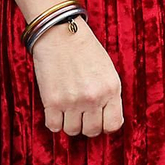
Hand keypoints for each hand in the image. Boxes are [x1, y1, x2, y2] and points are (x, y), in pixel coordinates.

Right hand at [31, 18, 123, 137]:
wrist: (60, 33)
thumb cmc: (85, 50)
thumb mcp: (107, 70)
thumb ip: (108, 94)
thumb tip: (106, 119)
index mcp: (111, 89)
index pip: (113, 125)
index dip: (105, 124)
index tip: (99, 119)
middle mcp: (94, 98)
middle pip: (92, 131)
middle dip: (87, 124)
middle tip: (82, 112)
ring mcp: (72, 101)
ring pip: (72, 131)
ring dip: (69, 122)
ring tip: (68, 107)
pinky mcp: (52, 101)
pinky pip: (53, 127)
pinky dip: (54, 121)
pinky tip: (56, 109)